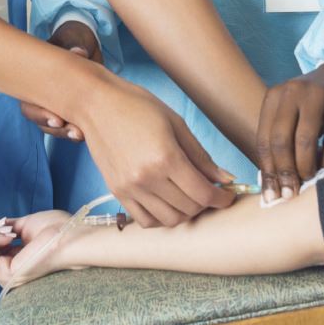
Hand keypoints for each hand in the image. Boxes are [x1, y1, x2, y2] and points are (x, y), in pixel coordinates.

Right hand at [0, 211, 72, 289]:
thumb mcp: (23, 225)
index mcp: (12, 263)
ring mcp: (6, 276)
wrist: (69, 235)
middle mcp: (7, 273)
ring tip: (10, 231)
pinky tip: (10, 234)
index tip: (7, 226)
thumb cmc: (55, 230)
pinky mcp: (7, 274)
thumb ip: (4, 228)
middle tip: (7, 228)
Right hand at [20, 21, 102, 139]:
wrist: (87, 46)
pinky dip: (77, 131)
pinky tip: (88, 132)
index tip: (58, 119)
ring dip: (66, 133)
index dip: (40, 114)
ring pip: (54, 127)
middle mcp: (41, 95)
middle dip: (54, 128)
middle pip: (39, 120)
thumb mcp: (73, 40)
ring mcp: (57, 104)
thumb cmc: (74, 41)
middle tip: (72, 130)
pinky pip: (70, 126)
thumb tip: (79, 51)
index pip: (29, 104)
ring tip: (80, 134)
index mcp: (34, 79)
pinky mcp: (73, 110)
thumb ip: (74, 45)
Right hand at [72, 74, 234, 228]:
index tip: (227, 196)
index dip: (221, 199)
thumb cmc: (137, 106)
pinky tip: (167, 202)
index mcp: (166, 157)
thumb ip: (201, 156)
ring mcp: (130, 188)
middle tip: (209, 190)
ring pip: (168, 220)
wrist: (96, 104)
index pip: (203, 193)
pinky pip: (145, 220)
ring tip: (188, 196)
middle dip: (205, 203)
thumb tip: (225, 179)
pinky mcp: (117, 192)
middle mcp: (147, 178)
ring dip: (185, 212)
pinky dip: (161, 218)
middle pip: (188, 209)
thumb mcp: (176, 124)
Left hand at [256, 62, 323, 202]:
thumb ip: (282, 140)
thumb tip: (273, 183)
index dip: (267, 170)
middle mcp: (292, 92)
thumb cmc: (314, 103)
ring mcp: (316, 95)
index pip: (264, 139)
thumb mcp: (292, 113)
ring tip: (308, 178)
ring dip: (305, 166)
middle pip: (280, 140)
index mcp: (274, 96)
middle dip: (284, 172)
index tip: (271, 194)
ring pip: (304, 140)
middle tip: (291, 192)